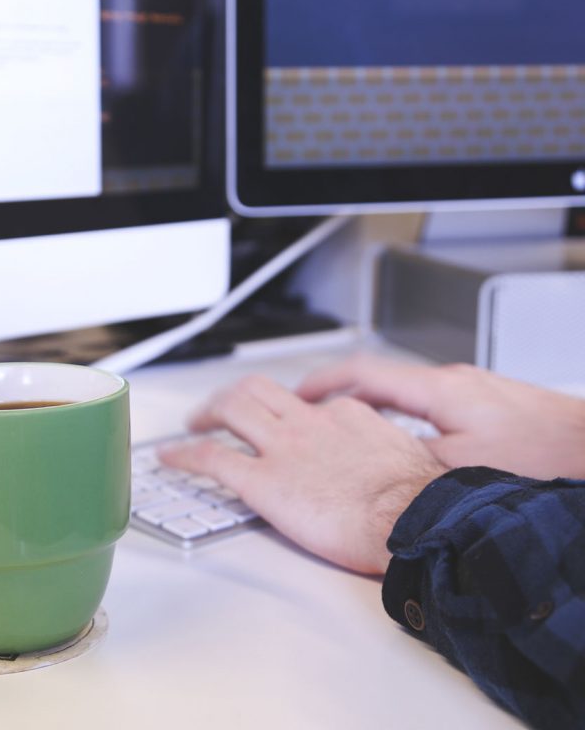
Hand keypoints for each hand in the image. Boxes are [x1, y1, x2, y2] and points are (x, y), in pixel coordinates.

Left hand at [159, 374, 445, 574]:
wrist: (412, 521)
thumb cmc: (416, 500)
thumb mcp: (405, 457)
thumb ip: (381, 449)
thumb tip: (382, 459)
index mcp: (344, 416)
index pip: (303, 403)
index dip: (282, 409)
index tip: (277, 419)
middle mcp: (308, 422)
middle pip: (257, 389)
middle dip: (232, 393)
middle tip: (219, 407)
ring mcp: (282, 447)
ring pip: (231, 408)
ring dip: (206, 411)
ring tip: (193, 422)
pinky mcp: (263, 480)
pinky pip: (212, 458)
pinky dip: (184, 453)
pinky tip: (170, 457)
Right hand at [297, 355, 584, 480]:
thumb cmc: (542, 454)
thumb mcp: (462, 469)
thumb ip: (409, 462)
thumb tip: (373, 468)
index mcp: (436, 390)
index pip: (363, 373)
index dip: (324, 382)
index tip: (299, 393)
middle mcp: (449, 381)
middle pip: (379, 379)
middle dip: (341, 394)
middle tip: (313, 411)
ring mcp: (466, 389)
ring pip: (402, 392)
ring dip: (370, 406)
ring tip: (347, 427)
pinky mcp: (480, 403)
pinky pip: (424, 402)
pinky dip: (398, 415)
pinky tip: (398, 437)